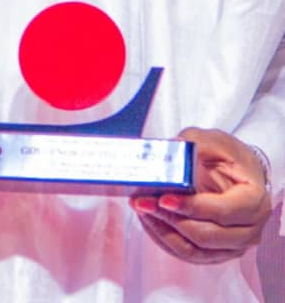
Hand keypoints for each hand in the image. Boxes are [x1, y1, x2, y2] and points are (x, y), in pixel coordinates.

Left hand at [130, 128, 271, 263]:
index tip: (165, 198)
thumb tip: (173, 146)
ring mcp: (233, 246)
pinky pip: (188, 253)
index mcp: (253, 201)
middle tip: (143, 202)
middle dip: (170, 220)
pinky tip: (149, 220)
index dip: (192, 207)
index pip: (223, 211)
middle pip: (206, 236)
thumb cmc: (231, 158)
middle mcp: (248, 230)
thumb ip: (197, 143)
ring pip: (194, 250)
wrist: (241, 175)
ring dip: (163, 231)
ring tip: (142, 209)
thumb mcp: (217, 142)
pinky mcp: (216, 253)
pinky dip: (165, 239)